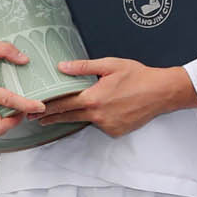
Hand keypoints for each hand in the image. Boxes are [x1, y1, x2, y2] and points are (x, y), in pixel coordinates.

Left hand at [37, 58, 193, 136]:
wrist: (163, 92)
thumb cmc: (138, 76)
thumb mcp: (110, 65)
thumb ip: (83, 67)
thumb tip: (61, 67)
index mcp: (93, 98)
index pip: (62, 105)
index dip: (46, 108)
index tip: (33, 111)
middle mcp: (98, 115)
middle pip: (68, 117)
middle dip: (52, 117)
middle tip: (38, 118)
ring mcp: (108, 125)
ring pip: (86, 121)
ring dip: (78, 116)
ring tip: (69, 111)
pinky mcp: (117, 131)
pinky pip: (102, 125)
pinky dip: (99, 119)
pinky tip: (107, 109)